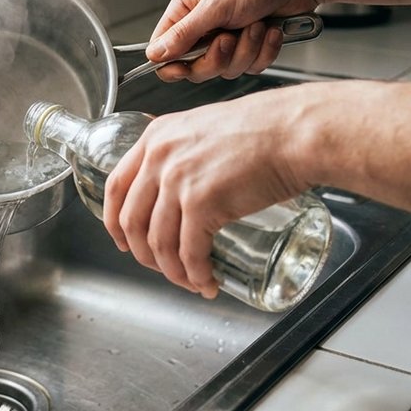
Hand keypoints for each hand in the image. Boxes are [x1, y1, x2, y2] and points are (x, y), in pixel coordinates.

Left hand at [101, 87, 311, 295]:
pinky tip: (206, 282)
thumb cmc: (266, 129)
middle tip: (161, 268)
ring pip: (158, 243)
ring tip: (191, 281)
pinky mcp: (201, 202)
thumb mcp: (207, 129)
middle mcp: (159, 158)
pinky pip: (189, 252)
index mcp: (156, 138)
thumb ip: (187, 153)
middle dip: (143, 254)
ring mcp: (177, 181)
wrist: (295, 131)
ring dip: (172, 272)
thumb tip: (185, 188)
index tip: (124, 240)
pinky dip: (195, 274)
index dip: (115, 221)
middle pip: (131, 220)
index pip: (116, 187)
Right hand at [147, 0, 321, 82]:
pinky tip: (270, 31)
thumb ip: (183, 34)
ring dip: (246, 50)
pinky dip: (264, 51)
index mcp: (187, 11)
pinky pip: (251, 67)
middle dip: (217, 58)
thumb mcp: (215, 6)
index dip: (170, 64)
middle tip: (228, 39)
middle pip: (195, 67)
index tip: (182, 69)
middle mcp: (205, 27)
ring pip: (226, 69)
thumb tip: (155, 53)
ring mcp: (228, 39)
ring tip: (256, 25)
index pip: (163, 48)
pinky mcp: (252, 47)